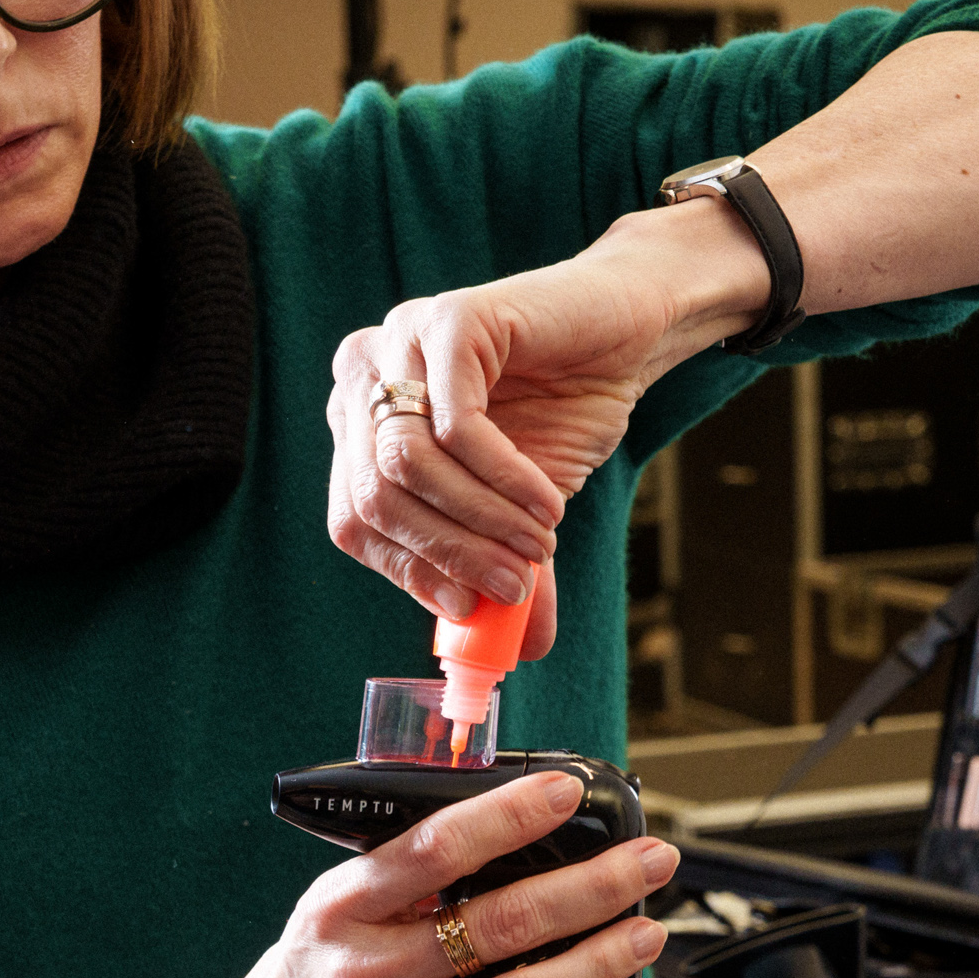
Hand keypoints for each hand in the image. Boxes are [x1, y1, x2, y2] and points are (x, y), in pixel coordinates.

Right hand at [207, 772, 675, 977]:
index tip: (569, 792)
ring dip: (597, 962)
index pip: (435, 848)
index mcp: (340, 908)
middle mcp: (363, 975)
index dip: (509, 816)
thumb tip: (510, 830)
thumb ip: (403, 877)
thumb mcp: (331, 909)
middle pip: (498, 924)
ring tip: (647, 933)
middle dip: (591, 887)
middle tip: (651, 862)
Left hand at [326, 203, 762, 658]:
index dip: (408, 572)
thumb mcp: (520, 511)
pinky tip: (546, 503)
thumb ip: (500, 569)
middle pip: (374, 496)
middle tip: (511, 589)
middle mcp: (364, 378)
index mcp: (360, 425)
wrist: (626, 334)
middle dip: (448, 557)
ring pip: (407, 466)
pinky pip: (457, 426)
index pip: (352, 519)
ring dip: (479, 522)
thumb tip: (505, 658)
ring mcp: (400, 341)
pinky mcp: (450, 319)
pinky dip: (504, 480)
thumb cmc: (562, 412)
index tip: (468, 609)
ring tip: (537, 546)